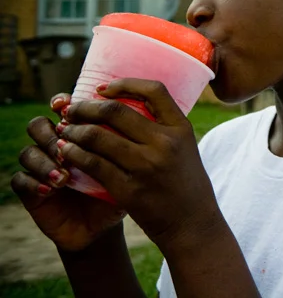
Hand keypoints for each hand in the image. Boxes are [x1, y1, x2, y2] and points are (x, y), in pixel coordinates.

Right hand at [11, 94, 126, 251]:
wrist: (104, 225)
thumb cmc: (123, 189)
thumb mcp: (131, 165)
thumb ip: (129, 142)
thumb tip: (134, 116)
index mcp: (79, 133)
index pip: (64, 109)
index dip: (61, 103)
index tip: (65, 104)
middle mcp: (57, 146)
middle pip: (40, 125)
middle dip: (52, 133)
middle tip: (66, 144)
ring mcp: (42, 168)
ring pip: (28, 152)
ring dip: (44, 160)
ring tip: (64, 176)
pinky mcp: (31, 192)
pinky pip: (21, 180)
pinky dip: (35, 182)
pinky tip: (52, 189)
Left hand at [58, 79, 221, 251]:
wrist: (192, 223)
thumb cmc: (185, 183)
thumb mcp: (184, 148)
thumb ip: (162, 128)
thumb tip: (126, 105)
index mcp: (181, 129)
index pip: (154, 90)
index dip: (124, 84)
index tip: (102, 89)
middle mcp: (164, 143)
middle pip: (116, 111)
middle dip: (86, 107)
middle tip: (72, 110)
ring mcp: (145, 166)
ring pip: (97, 136)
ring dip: (74, 130)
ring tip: (65, 130)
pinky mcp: (128, 189)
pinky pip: (92, 164)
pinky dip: (74, 154)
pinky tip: (67, 151)